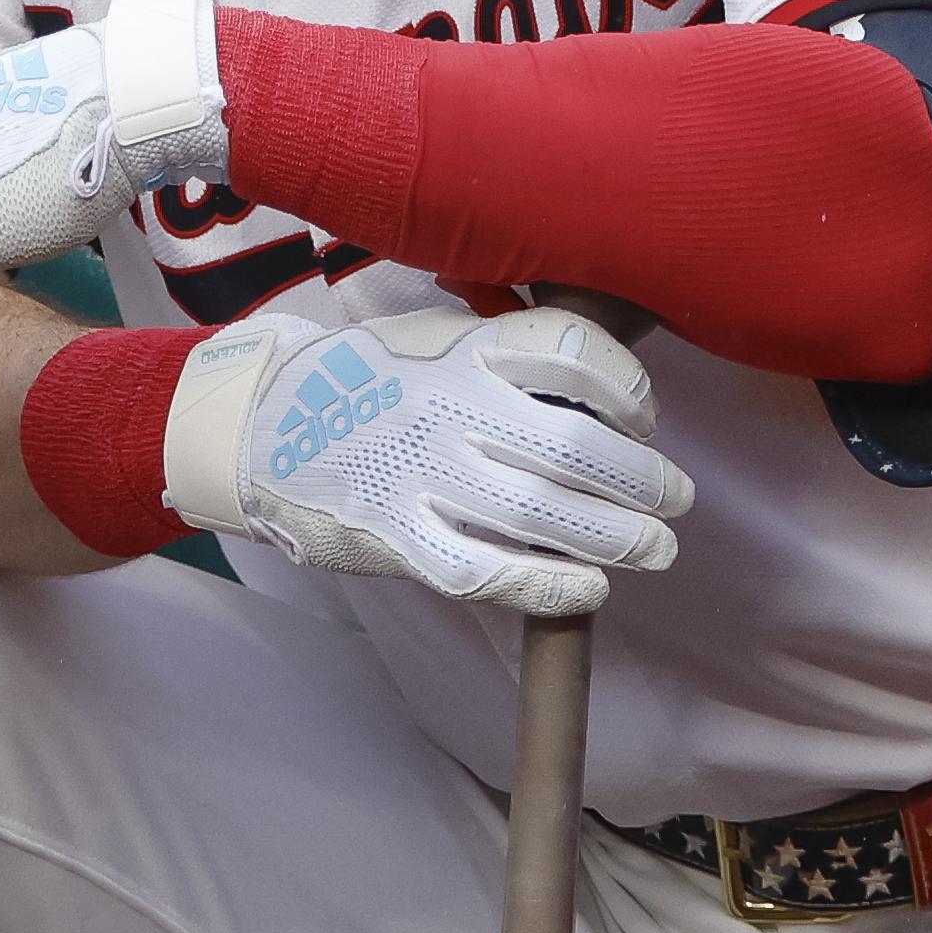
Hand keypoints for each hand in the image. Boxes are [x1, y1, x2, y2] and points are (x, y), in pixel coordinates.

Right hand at [161, 304, 686, 619]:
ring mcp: (418, 473)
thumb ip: (504, 357)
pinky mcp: (395, 536)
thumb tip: (604, 399)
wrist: (256, 427)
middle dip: (644, 480)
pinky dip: (548, 587)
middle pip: (576, 446)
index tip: (645, 416)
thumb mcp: (432, 340)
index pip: (573, 353)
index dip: (629, 389)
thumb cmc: (363, 384)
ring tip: (654, 548)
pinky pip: (485, 570)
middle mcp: (446, 405)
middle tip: (675, 499)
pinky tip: (589, 592)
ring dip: (617, 538)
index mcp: (462, 347)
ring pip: (543, 511)